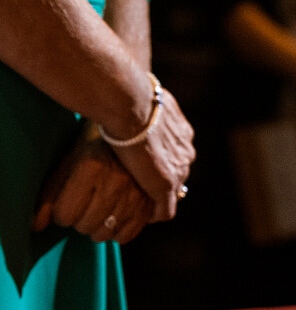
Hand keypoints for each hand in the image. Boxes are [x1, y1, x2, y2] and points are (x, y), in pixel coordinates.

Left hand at [33, 126, 152, 243]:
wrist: (135, 132)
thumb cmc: (92, 148)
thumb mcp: (67, 163)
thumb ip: (48, 195)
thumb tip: (35, 226)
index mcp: (90, 166)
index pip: (64, 214)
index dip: (60, 212)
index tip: (65, 202)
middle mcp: (115, 180)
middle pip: (83, 226)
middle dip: (77, 219)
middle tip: (82, 204)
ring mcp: (136, 193)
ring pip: (104, 233)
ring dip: (95, 227)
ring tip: (96, 209)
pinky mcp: (151, 204)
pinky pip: (127, 236)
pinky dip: (116, 233)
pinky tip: (112, 219)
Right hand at [104, 89, 194, 221]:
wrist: (128, 101)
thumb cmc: (126, 93)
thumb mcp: (142, 95)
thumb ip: (143, 104)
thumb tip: (131, 93)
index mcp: (181, 131)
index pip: (176, 153)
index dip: (161, 162)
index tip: (146, 166)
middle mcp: (184, 151)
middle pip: (178, 173)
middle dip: (162, 182)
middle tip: (142, 188)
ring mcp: (177, 169)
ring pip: (173, 193)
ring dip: (157, 200)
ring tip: (139, 207)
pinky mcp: (164, 185)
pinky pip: (163, 210)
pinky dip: (153, 215)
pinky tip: (138, 216)